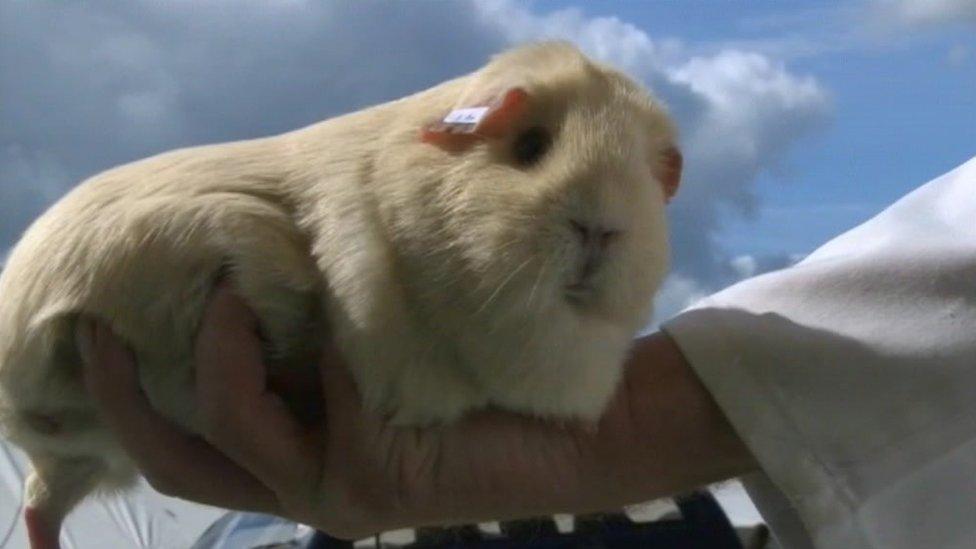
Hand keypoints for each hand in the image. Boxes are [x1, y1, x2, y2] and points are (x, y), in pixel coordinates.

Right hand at [80, 283, 754, 538]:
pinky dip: (324, 347)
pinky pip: (321, 400)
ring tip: (234, 287)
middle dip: (124, 396)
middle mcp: (301, 495)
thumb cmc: (476, 387)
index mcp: (294, 470)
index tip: (105, 331)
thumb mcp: (378, 364)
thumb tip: (260, 282)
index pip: (182, 455)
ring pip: (230, 427)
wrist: (572, 432)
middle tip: (107, 324)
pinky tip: (354, 322)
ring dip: (219, 349)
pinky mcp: (376, 481)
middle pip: (174, 464)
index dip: (125, 405)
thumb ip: (319, 348)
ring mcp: (333, 498)